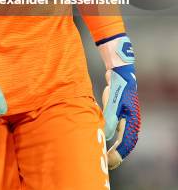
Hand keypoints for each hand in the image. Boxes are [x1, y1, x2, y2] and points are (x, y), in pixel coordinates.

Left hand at [97, 34, 140, 168]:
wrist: (120, 74)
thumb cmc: (117, 88)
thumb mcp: (113, 104)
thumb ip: (110, 119)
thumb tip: (107, 136)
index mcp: (132, 121)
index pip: (126, 143)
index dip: (118, 154)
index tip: (109, 160)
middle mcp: (131, 123)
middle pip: (126, 144)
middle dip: (117, 155)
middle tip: (106, 164)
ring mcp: (127, 120)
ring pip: (123, 140)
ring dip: (115, 149)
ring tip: (106, 158)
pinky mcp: (121, 116)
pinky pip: (119, 133)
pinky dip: (113, 141)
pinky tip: (106, 144)